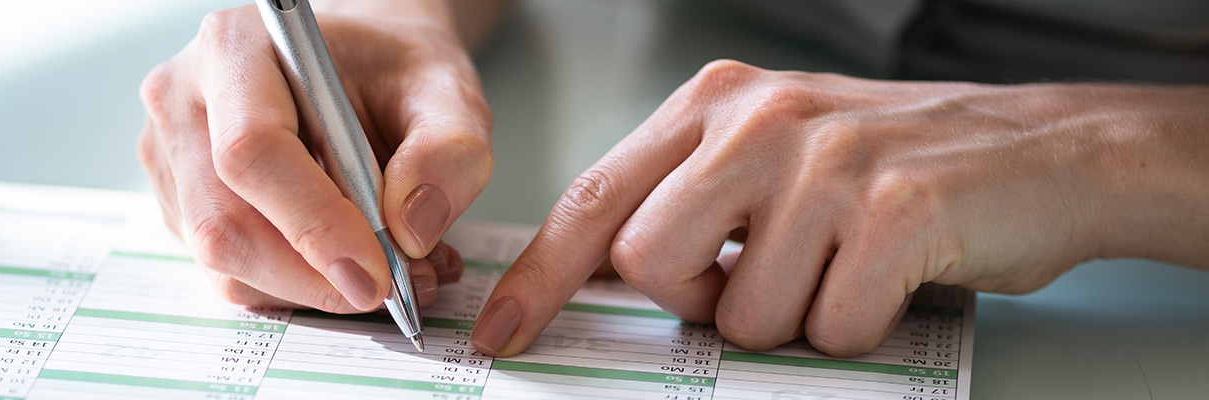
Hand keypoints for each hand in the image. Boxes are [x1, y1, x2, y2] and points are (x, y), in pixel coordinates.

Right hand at [138, 2, 494, 311]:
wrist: (358, 66)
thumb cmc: (389, 66)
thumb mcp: (445, 87)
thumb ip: (447, 150)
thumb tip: (409, 232)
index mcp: (235, 48)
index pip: (250, 150)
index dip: (311, 224)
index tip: (374, 272)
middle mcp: (185, 99)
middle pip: (222, 222)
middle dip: (312, 275)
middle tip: (389, 287)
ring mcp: (171, 156)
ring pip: (223, 261)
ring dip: (308, 288)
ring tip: (384, 269)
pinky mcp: (178, 204)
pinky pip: (229, 273)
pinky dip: (294, 287)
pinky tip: (344, 262)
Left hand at [473, 60, 1208, 356]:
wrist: (1046, 148)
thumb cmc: (896, 163)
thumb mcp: (771, 154)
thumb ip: (686, 199)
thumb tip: (602, 279)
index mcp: (713, 102)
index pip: (594, 199)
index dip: (539, 277)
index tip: (502, 331)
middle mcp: (759, 119)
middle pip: (650, 265)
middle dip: (699, 301)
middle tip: (764, 276)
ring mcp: (826, 162)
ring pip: (741, 312)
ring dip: (793, 318)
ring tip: (843, 266)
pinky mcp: (894, 211)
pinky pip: (830, 327)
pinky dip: (859, 328)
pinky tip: (891, 276)